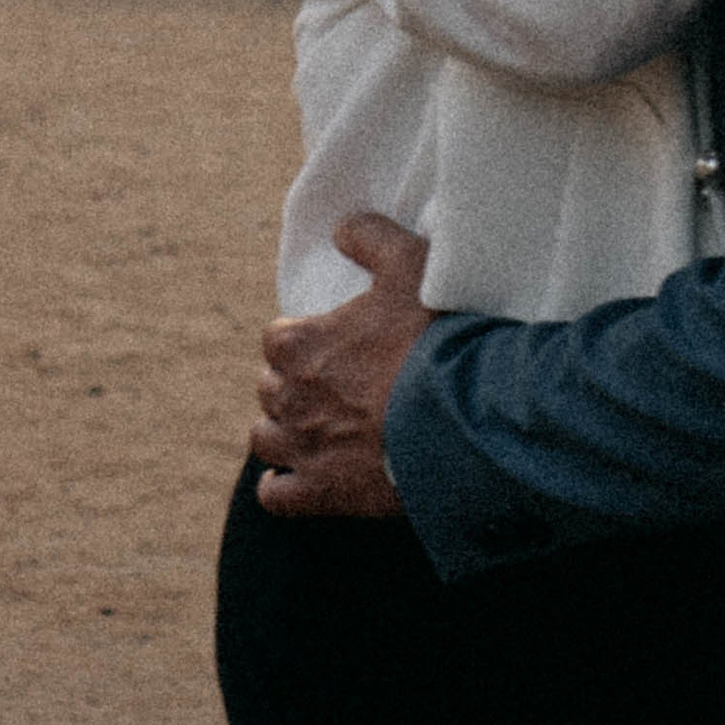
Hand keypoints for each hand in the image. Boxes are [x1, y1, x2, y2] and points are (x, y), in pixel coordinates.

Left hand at [251, 211, 432, 518]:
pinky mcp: (320, 494)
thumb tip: (341, 227)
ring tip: (315, 426)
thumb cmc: (434, 336)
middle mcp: (288, 398)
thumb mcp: (410, 263)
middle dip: (293, 383)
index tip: (332, 341)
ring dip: (283, 430)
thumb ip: (370, 237)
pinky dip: (281, 487)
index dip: (303, 337)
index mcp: (298, 344)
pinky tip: (299, 477)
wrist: (460, 415)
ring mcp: (302, 449)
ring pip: (264, 439)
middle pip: (269, 387)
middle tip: (334, 381)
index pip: (276, 338)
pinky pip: (276, 496)